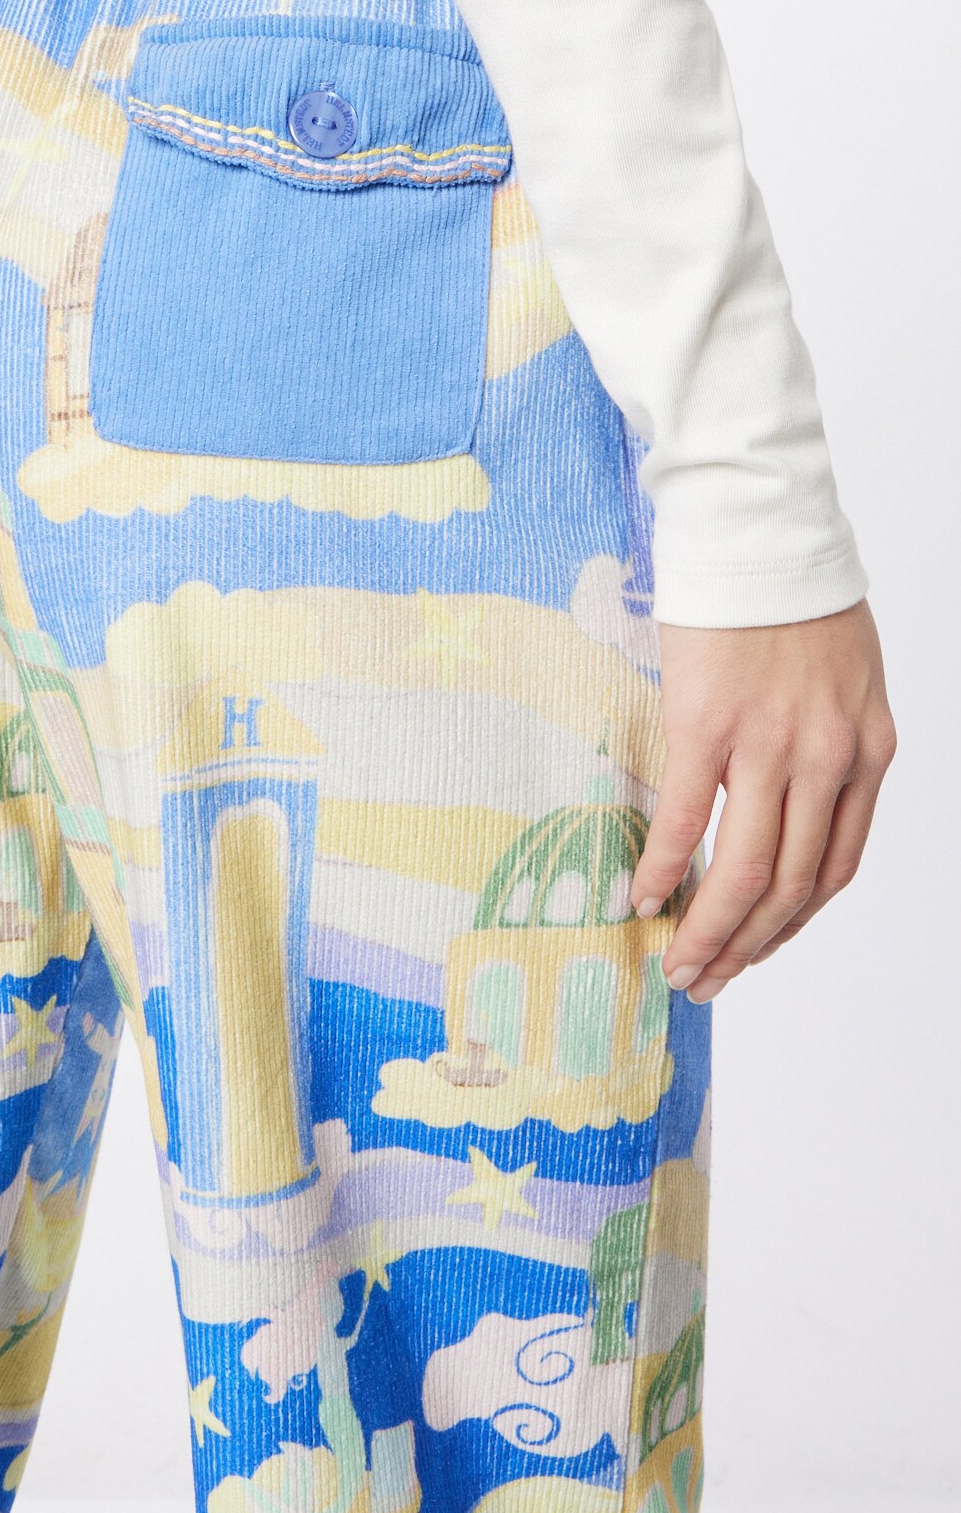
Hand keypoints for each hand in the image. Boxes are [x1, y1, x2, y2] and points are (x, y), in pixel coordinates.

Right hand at [631, 602, 895, 1001]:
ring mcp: (770, 744)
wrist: (761, 532)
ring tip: (680, 962)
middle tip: (707, 980)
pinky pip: (689, 820)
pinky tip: (644, 898)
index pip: (836, 868)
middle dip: (747, 947)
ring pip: (746, 870)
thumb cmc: (796, 599)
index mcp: (867, 752)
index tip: (757, 949)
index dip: (793, 923)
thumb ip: (831, 747)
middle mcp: (827, 759)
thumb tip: (794, 803)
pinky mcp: (710, 724)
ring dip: (710, 929)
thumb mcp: (848, 682)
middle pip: (790, 885)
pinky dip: (667, 869)